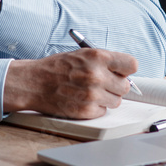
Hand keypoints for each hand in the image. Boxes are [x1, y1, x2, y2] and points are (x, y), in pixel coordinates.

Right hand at [4, 48, 138, 118]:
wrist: (34, 83)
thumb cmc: (57, 68)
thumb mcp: (82, 54)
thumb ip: (105, 62)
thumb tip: (126, 72)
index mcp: (98, 57)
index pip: (132, 65)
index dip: (126, 69)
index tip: (120, 72)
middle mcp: (97, 75)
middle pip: (125, 86)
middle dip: (115, 86)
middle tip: (101, 84)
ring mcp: (92, 95)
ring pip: (116, 101)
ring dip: (106, 98)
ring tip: (89, 92)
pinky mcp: (86, 111)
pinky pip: (103, 111)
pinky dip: (95, 108)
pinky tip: (82, 100)